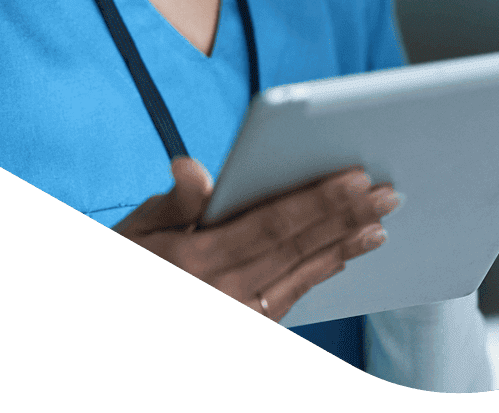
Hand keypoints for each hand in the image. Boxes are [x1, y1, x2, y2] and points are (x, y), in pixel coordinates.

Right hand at [114, 157, 398, 321]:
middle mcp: (221, 295)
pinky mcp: (243, 331)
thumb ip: (172, 202)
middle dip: (346, 218)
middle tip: (388, 194)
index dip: (317, 200)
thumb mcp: (132, 230)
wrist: (110, 329)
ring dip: (343, 248)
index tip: (355, 177)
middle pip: (296, 248)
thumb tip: (193, 168)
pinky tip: (341, 256)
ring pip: (301, 276)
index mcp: (195, 261)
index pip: (271, 223)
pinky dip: (318, 275)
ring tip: (379, 225)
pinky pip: (289, 299)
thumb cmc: (122, 268)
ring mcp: (236, 319)